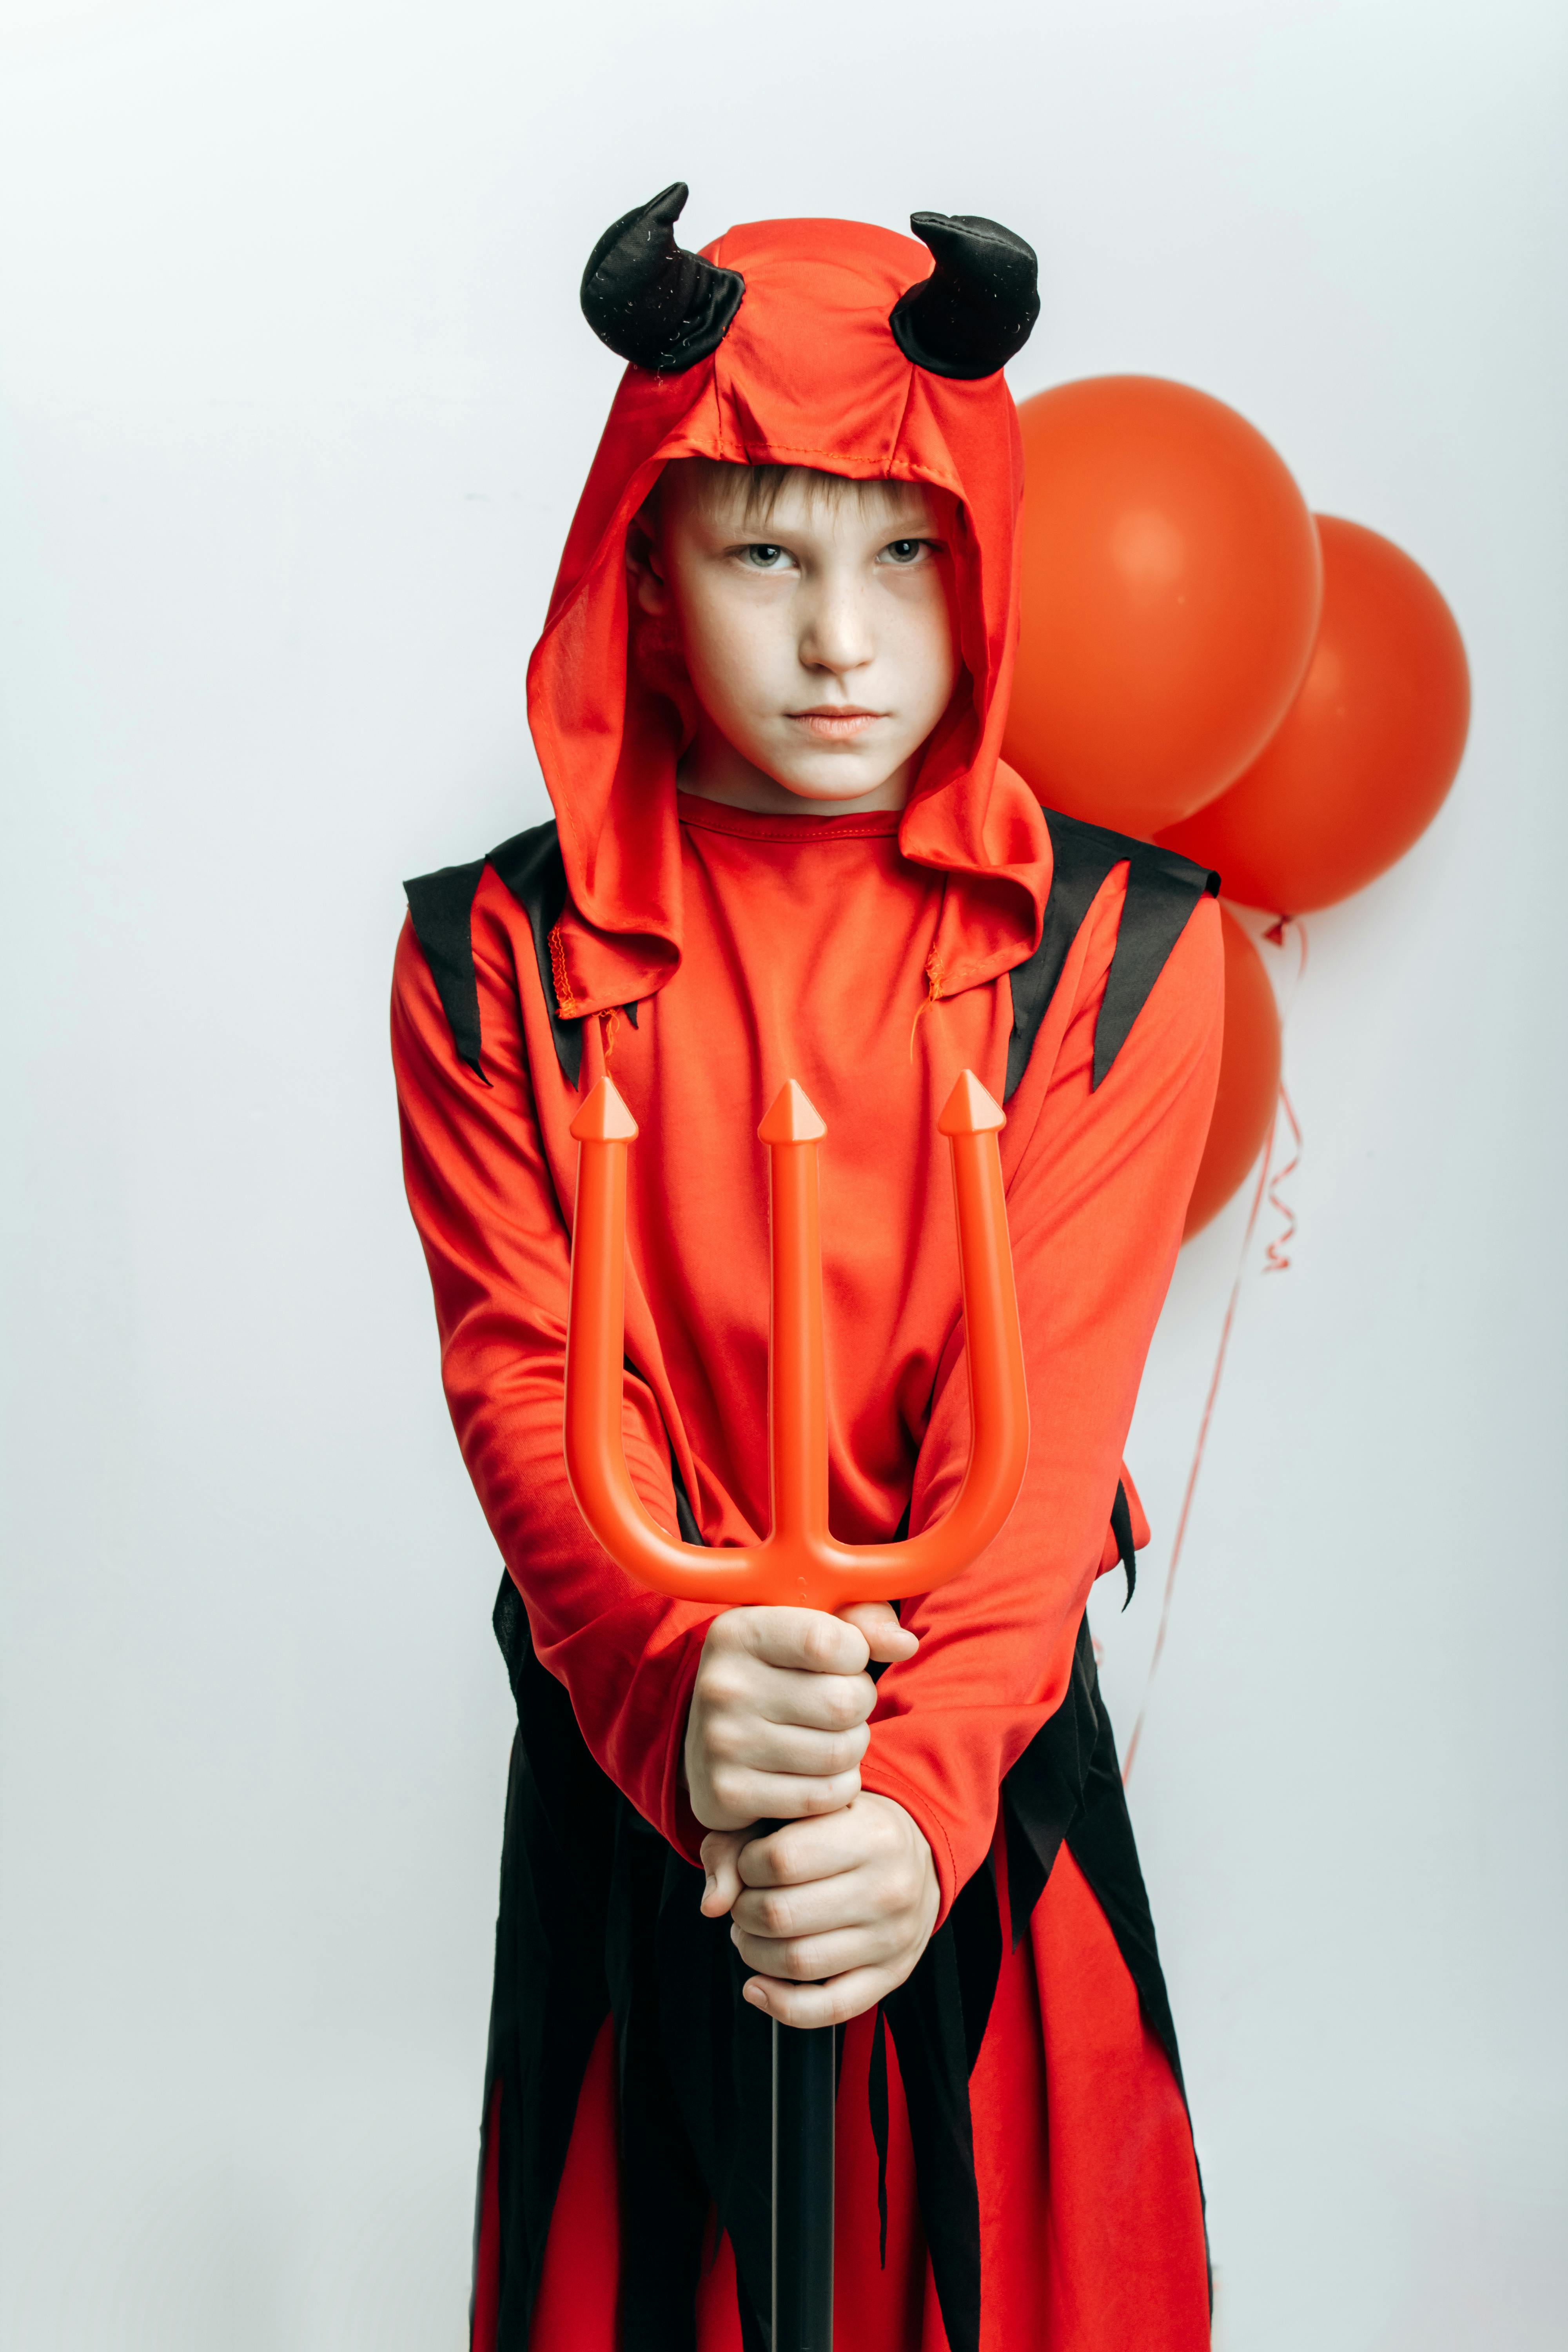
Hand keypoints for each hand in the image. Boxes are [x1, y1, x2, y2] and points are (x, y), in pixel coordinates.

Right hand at [683, 1602, 916, 1832]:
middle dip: (860, 1704)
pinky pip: (823, 1797)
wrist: (709, 1734)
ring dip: (852, 1747)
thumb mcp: (811, 1625)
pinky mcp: (728, 1794)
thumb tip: (905, 1645)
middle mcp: (722, 1686)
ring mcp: (721, 1743)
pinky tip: (817, 1770)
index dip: (856, 1653)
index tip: (845, 1658)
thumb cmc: (778, 1669)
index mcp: (738, 1631)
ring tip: (831, 1735)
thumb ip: (862, 1621)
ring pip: (839, 1753)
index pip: (830, 1642)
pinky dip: (837, 1786)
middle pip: (843, 1702)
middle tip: (841, 1703)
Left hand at [700, 1794, 938, 2026]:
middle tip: (745, 1902)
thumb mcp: (802, 1811)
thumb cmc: (846, 1828)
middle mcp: (888, 1887)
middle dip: (744, 1912)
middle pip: (781, 1915)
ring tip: (753, 1934)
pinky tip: (759, 1987)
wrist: (915, 1855)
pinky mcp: (891, 1977)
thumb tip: (714, 1903)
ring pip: (797, 1963)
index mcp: (871, 1834)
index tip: (750, 1864)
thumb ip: (741, 1841)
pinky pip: (829, 2008)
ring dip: (755, 1953)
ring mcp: (892, 1938)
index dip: (746, 1866)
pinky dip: (782, 2006)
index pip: (779, 1860)